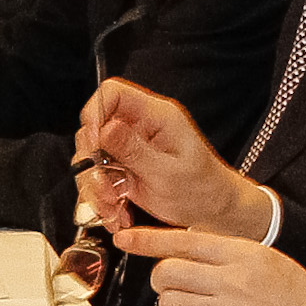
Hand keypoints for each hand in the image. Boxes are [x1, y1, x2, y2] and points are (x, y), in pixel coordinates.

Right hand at [77, 79, 265, 236]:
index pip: (114, 94)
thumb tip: (105, 128)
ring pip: (91, 156)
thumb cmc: (204, 190)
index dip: (95, 113)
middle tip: (103, 184)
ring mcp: (129, 149)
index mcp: (157, 117)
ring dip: (95, 185)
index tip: (92, 142)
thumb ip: (133, 150)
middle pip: (94, 127)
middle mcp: (140, 128)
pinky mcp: (123, 168)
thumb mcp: (167, 172)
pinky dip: (101, 198)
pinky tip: (117, 210)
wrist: (214, 212)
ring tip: (113, 205)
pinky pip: (98, 177)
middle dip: (92, 160)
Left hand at [116, 225, 305, 305]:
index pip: (184, 240)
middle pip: (167, 273)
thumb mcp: (268, 261)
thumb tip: (185, 248)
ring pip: (168, 305)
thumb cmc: (298, 299)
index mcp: (244, 255)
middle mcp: (233, 282)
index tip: (126, 239)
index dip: (149, 240)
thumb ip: (226, 255)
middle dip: (164, 282)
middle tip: (177, 289)